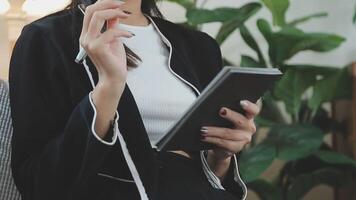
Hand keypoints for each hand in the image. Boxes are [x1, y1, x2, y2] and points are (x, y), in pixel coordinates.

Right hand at [79, 0, 133, 138]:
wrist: (114, 78)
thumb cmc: (114, 60)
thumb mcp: (114, 38)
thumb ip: (112, 25)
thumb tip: (116, 11)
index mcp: (87, 34)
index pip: (90, 11)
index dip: (104, 3)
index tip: (119, 4)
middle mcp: (85, 37)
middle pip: (91, 10)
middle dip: (108, 3)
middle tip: (123, 6)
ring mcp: (89, 43)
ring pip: (97, 17)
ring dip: (114, 13)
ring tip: (126, 16)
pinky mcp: (97, 48)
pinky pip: (110, 32)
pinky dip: (122, 31)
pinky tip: (130, 35)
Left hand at [201, 100, 260, 160]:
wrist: (223, 144)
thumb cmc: (225, 123)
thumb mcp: (228, 115)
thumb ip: (227, 107)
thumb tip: (214, 101)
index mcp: (249, 115)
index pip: (254, 110)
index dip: (249, 106)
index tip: (241, 102)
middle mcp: (250, 127)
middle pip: (241, 120)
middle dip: (230, 115)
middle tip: (221, 111)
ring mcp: (244, 138)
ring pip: (229, 133)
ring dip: (214, 131)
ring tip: (204, 129)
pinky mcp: (237, 148)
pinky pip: (224, 143)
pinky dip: (212, 139)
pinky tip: (204, 137)